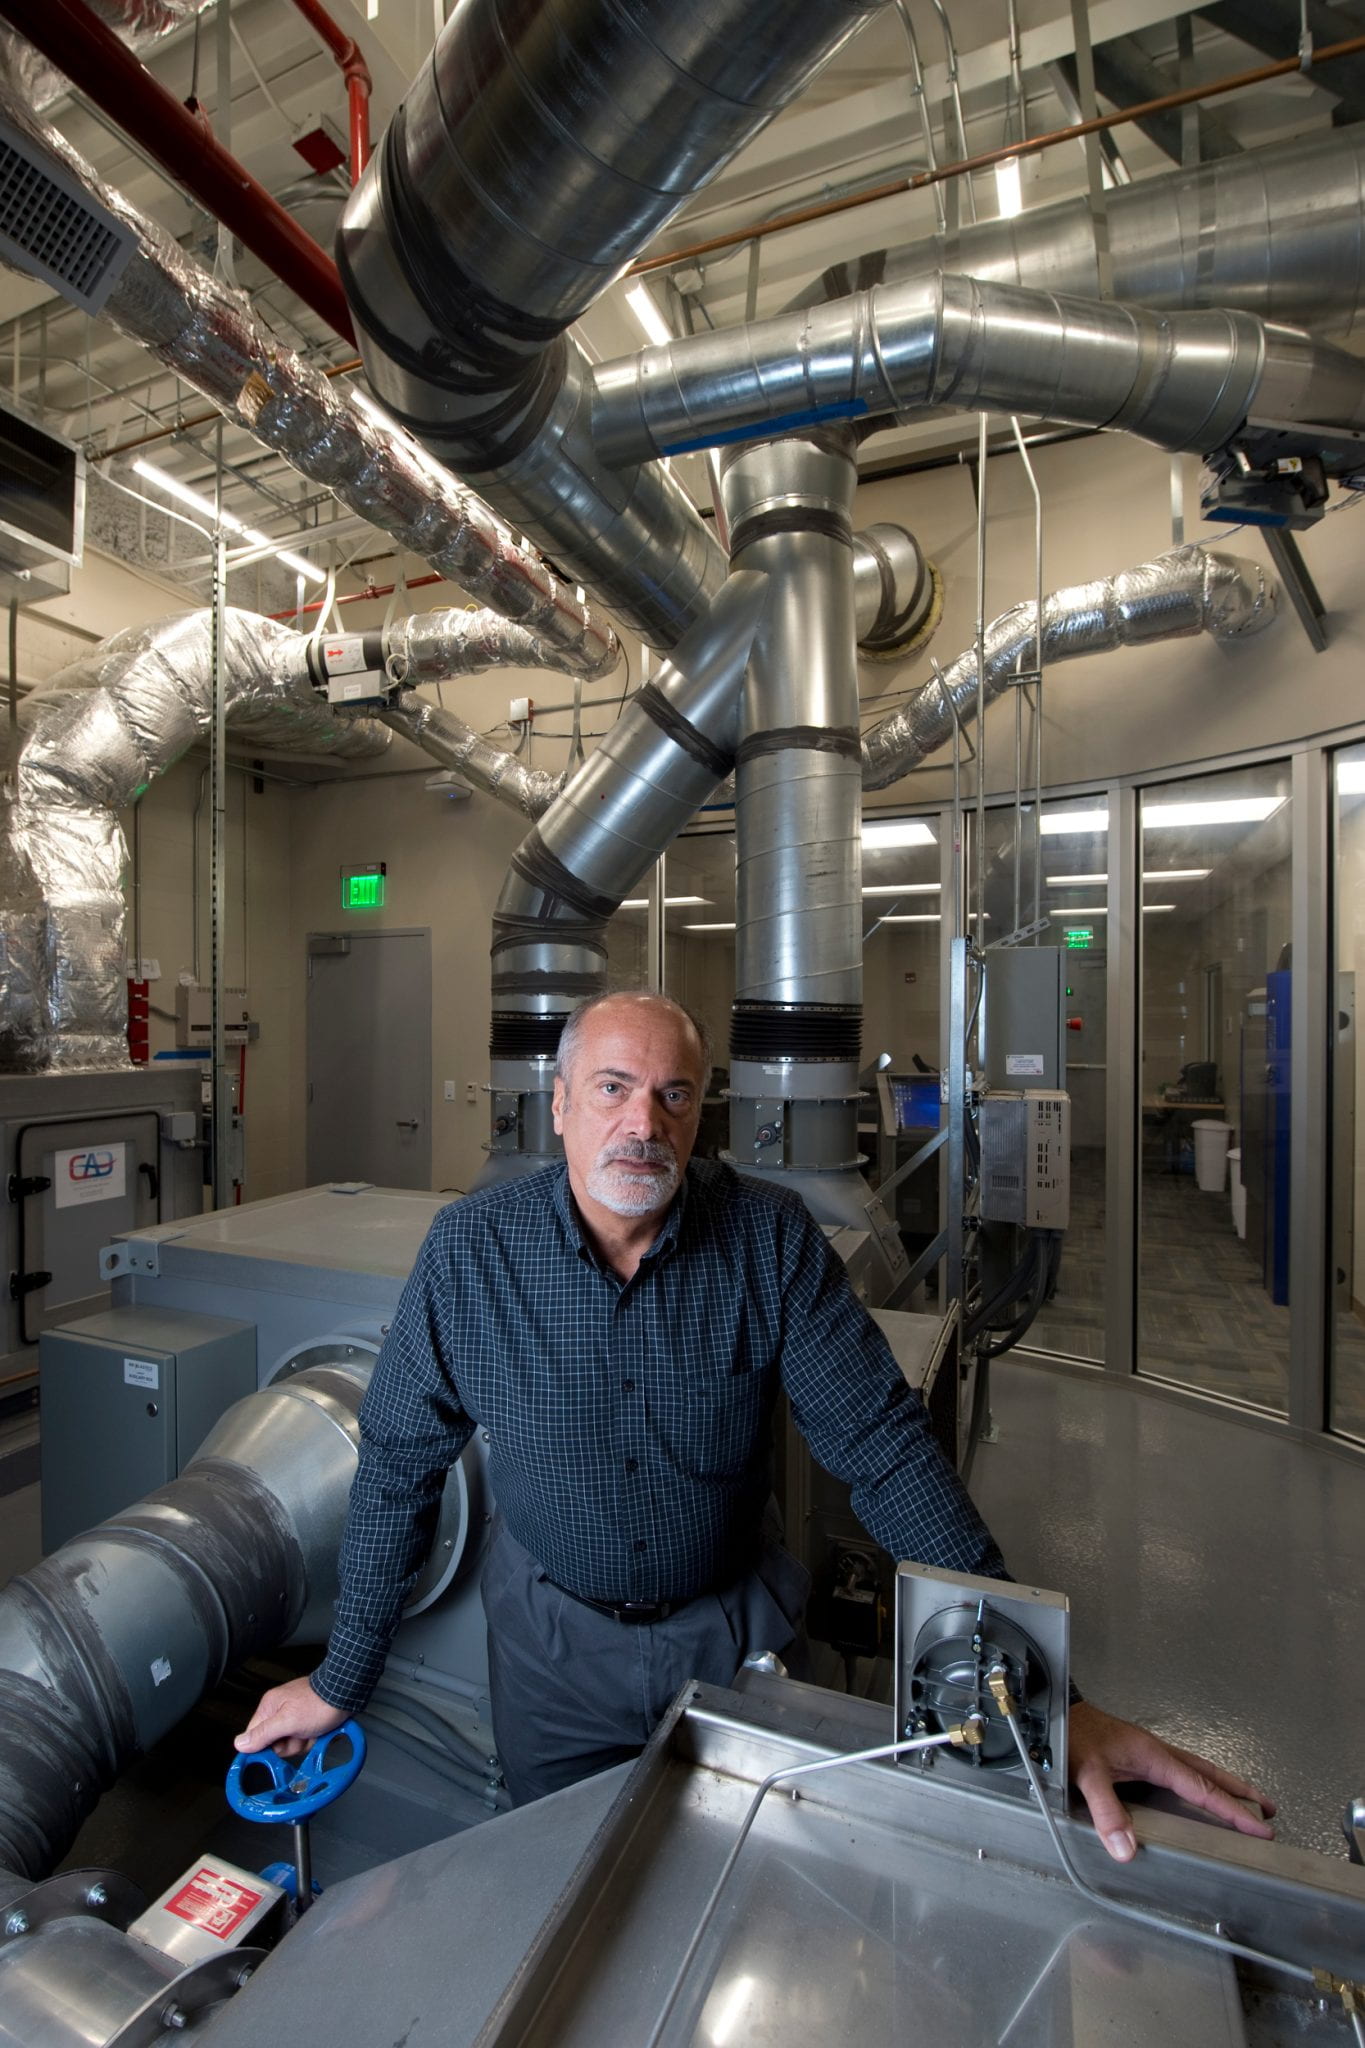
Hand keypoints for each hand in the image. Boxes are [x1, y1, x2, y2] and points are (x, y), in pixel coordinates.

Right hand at [234, 1675, 347, 1759]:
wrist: (346, 1695)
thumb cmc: (319, 1702)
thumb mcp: (288, 1721)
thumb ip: (263, 1734)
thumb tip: (240, 1744)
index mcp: (270, 1707)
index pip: (254, 1737)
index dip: (264, 1748)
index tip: (275, 1751)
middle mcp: (280, 1711)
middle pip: (275, 1744)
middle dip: (290, 1745)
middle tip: (300, 1734)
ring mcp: (294, 1716)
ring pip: (291, 1744)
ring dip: (304, 1742)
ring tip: (313, 1730)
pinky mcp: (307, 1722)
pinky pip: (304, 1740)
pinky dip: (313, 1739)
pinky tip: (320, 1732)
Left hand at [1068, 1700, 1276, 1862]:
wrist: (1055, 1712)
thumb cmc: (1072, 1737)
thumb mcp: (1087, 1774)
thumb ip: (1107, 1811)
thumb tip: (1127, 1850)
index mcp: (1155, 1757)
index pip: (1204, 1790)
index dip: (1234, 1811)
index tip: (1261, 1828)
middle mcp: (1158, 1753)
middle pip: (1210, 1775)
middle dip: (1241, 1793)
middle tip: (1270, 1811)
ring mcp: (1150, 1752)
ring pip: (1197, 1770)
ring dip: (1223, 1786)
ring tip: (1244, 1801)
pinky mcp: (1138, 1755)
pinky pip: (1181, 1771)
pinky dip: (1200, 1782)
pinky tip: (1196, 1792)